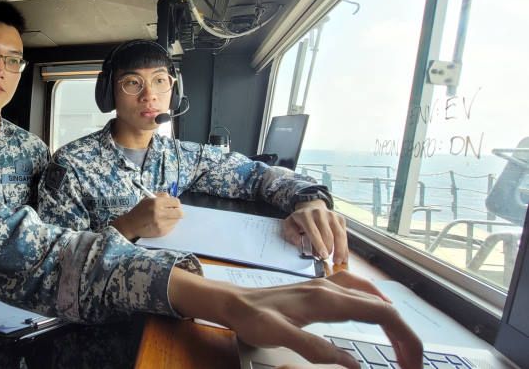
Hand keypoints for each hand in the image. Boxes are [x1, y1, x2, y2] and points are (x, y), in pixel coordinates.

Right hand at [111, 193, 184, 239]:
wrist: (131, 225)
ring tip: (164, 218)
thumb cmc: (140, 211)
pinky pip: (172, 228)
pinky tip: (161, 224)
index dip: (177, 204)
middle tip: (175, 212)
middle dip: (179, 212)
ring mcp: (160, 223)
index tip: (175, 205)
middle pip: (180, 213)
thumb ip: (161, 196)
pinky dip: (168, 225)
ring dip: (173, 219)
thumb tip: (172, 198)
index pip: (176, 202)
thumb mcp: (148, 198)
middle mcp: (159, 212)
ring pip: (176, 221)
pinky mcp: (161, 232)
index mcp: (156, 202)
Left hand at [168, 269, 421, 368]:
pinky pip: (359, 291)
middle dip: (405, 336)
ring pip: (374, 299)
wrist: (232, 300)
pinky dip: (377, 305)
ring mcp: (327, 285)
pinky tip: (377, 312)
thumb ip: (315, 349)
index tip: (413, 363)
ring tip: (402, 347)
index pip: (382, 315)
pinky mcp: (320, 288)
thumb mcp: (278, 337)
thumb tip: (352, 364)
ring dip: (393, 322)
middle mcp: (332, 288)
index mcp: (327, 300)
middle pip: (384, 308)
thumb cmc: (252, 319)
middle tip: (411, 364)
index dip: (405, 338)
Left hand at [284, 200, 348, 263]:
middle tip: (327, 260)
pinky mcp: (340, 219)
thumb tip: (298, 242)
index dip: (319, 245)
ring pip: (339, 234)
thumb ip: (290, 233)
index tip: (323, 256)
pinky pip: (344, 234)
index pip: (314, 232)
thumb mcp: (289, 224)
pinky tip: (343, 256)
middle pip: (328, 234)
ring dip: (340, 250)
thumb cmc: (301, 219)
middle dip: (329, 249)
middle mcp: (320, 214)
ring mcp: (332, 215)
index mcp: (306, 216)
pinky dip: (345, 247)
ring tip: (337, 261)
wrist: (311, 207)